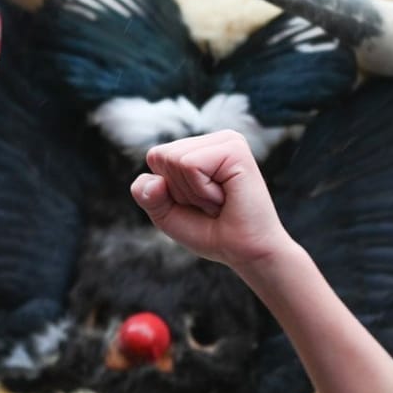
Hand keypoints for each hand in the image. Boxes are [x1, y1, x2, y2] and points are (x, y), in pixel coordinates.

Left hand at [132, 130, 292, 271]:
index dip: (168, 189)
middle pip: (163, 157)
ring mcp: (226, 140)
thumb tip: (153, 180)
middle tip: (210, 204)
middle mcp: (214, 140)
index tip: (198, 202)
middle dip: (181, 191)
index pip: (156, 157)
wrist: (245, 253)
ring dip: (193, 192)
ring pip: (175, 159)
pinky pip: (190, 164)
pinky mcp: (235, 148)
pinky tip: (225, 197)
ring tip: (219, 201)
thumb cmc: (211, 233)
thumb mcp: (166, 215)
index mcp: (200, 148)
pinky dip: (201, 190)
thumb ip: (146, 195)